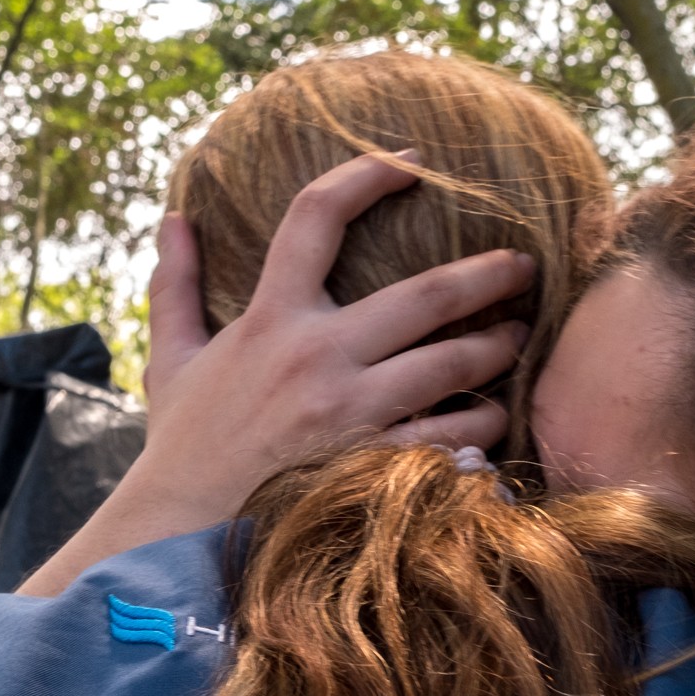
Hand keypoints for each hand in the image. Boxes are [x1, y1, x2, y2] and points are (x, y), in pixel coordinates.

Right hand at [18, 152, 534, 596]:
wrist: (177, 533)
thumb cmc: (183, 447)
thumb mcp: (171, 359)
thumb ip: (176, 285)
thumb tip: (176, 219)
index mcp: (269, 319)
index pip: (315, 218)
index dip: (365, 176)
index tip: (409, 162)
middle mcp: (315, 356)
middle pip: (425, 294)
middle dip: (487, 275)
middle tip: (523, 268)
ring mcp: (349, 413)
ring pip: (452, 364)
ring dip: (497, 349)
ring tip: (518, 339)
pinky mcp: (371, 466)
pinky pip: (451, 438)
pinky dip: (481, 428)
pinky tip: (495, 422)